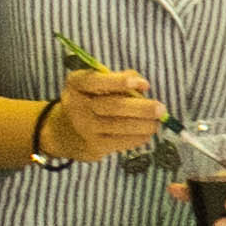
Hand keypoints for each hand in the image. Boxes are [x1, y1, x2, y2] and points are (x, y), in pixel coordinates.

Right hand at [36, 61, 162, 164]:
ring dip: (144, 125)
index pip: (95, 81)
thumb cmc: (92, 100)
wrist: (65, 131)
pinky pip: (121, 142)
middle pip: (113, 106)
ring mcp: (84, 127)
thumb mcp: (97, 85)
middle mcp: (76, 105)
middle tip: (160, 109)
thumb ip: (120, 80)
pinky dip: (138, 138)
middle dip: (140, 108)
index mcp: (76, 84)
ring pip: (120, 126)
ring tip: (157, 123)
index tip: (144, 84)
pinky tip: (147, 134)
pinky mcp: (93, 145)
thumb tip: (143, 87)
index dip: (119, 82)